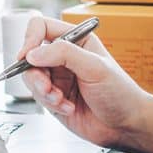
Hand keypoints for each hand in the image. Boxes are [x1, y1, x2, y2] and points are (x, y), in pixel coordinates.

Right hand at [18, 17, 149, 149]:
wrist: (126, 124)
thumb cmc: (120, 92)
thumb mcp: (95, 67)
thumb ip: (64, 54)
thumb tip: (33, 53)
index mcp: (76, 40)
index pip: (41, 28)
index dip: (30, 40)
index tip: (26, 57)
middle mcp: (64, 57)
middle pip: (31, 56)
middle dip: (36, 75)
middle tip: (47, 88)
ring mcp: (58, 78)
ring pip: (31, 78)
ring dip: (43, 92)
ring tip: (61, 100)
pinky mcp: (54, 98)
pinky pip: (38, 97)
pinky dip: (51, 104)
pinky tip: (69, 108)